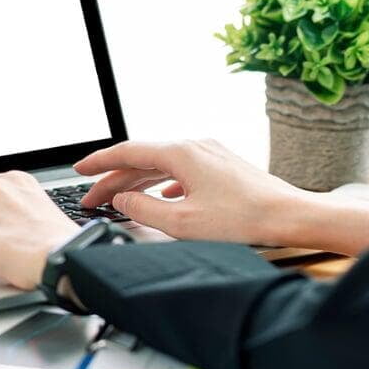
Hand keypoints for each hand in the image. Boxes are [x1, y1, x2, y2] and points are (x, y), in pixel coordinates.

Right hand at [74, 139, 304, 245]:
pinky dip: (162, 182)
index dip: (99, 163)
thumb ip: (143, 208)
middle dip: (113, 178)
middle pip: (142, 159)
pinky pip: (181, 170)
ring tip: (118, 199)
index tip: (80, 171)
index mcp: (180, 153)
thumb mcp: (181, 222)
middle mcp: (194, 146)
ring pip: (162, 165)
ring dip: (137, 182)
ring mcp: (210, 154)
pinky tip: (161, 196)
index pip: (127, 153)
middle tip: (91, 197)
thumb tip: (122, 199)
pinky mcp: (222, 166)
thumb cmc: (242, 219)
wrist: (289, 215)